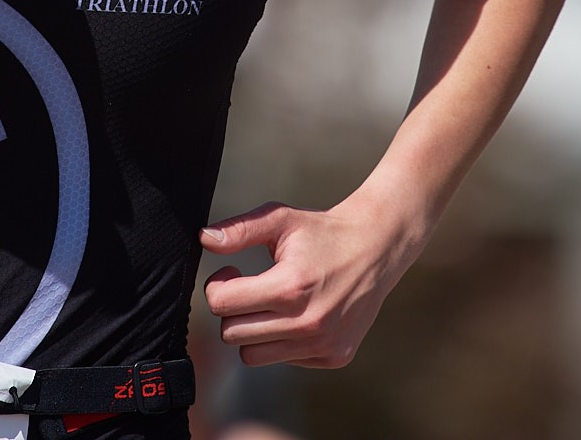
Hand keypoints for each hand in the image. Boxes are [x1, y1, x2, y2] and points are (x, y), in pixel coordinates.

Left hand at [200, 197, 420, 367]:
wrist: (377, 248)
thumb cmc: (322, 231)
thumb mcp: (280, 219)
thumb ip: (239, 230)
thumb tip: (203, 239)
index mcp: (289, 287)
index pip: (222, 304)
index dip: (218, 285)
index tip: (233, 272)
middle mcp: (306, 323)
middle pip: (232, 334)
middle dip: (233, 309)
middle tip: (250, 287)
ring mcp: (322, 344)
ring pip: (253, 356)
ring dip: (254, 330)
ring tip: (271, 303)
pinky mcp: (335, 357)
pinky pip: (285, 360)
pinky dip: (283, 341)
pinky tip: (300, 314)